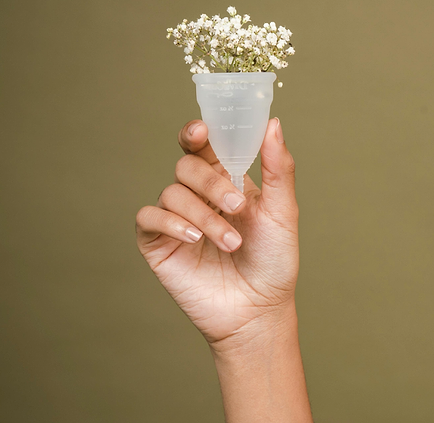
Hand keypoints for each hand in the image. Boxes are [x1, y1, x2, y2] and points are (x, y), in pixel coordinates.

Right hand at [135, 118, 298, 347]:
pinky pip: (150, 218)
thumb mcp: (283, 212)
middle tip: (237, 206)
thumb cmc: (273, 261)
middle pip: (186, 166)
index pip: (204, 146)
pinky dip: (171, 223)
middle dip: (211, 182)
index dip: (197, 132)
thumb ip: (279, 168)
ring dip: (204, 215)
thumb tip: (273, 123)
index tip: (202, 130)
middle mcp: (198, 196)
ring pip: (172, 193)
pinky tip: (194, 240)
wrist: (259, 310)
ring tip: (231, 243)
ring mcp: (176, 219)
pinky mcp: (158, 244)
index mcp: (227, 181)